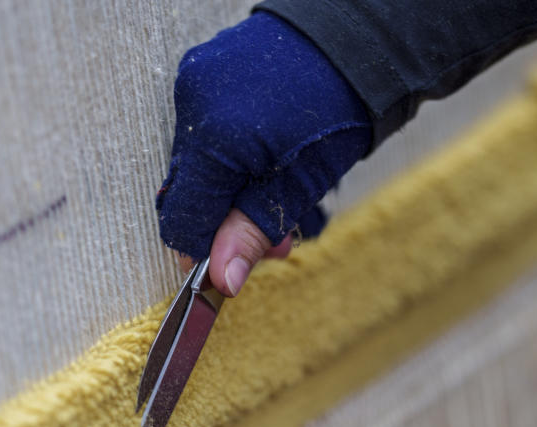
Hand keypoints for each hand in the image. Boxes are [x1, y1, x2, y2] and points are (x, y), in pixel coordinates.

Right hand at [157, 11, 371, 295]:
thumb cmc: (339, 108)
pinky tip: (263, 158)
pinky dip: (228, 155)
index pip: (182, 217)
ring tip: (276, 195)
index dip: (204, 249)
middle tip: (274, 236)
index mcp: (216, 138)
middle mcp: (193, 107)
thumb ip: (253, 232)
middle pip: (188, 192)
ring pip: (197, 164)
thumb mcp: (301, 184)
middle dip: (226, 222)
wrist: (354, 38)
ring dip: (231, 190)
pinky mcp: (202, 72)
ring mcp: (193, 84)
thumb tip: (223, 280)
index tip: (229, 266)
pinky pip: (202, 132)